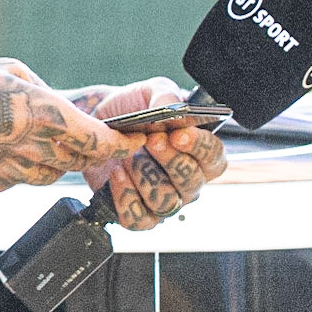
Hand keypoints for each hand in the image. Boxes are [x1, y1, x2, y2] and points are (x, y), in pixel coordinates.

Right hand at [0, 59, 141, 193]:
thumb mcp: (9, 71)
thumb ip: (42, 92)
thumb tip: (57, 105)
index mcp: (42, 114)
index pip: (98, 141)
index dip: (121, 144)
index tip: (134, 140)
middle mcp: (31, 147)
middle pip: (79, 159)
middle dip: (91, 150)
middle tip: (94, 137)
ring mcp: (10, 171)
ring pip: (51, 173)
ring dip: (56, 159)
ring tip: (38, 137)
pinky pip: (19, 180)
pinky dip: (22, 167)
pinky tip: (3, 148)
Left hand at [81, 78, 229, 230]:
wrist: (97, 125)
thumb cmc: (133, 109)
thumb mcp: (152, 92)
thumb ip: (166, 97)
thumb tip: (173, 111)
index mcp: (200, 152)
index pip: (214, 157)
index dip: (200, 147)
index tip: (180, 134)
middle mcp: (188, 181)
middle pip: (192, 182)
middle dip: (170, 160)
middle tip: (151, 140)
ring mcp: (166, 200)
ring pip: (167, 202)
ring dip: (146, 177)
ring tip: (128, 155)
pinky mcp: (140, 214)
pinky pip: (139, 219)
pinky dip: (126, 197)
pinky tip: (116, 173)